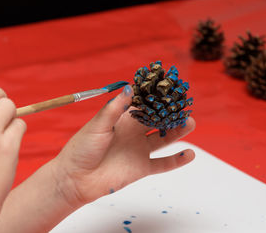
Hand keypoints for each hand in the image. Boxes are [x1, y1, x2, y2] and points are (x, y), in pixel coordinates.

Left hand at [52, 85, 194, 205]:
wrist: (76, 178)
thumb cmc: (82, 148)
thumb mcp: (98, 125)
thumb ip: (115, 109)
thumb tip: (129, 89)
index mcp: (122, 120)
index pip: (143, 105)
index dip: (154, 97)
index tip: (168, 86)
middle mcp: (133, 133)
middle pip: (156, 120)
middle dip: (169, 112)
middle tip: (183, 104)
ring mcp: (139, 150)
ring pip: (163, 139)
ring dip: (177, 131)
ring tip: (190, 122)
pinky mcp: (141, 168)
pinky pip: (162, 164)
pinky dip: (176, 160)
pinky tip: (189, 154)